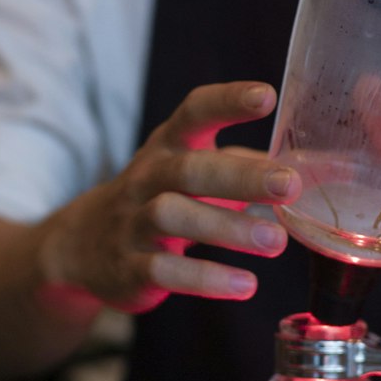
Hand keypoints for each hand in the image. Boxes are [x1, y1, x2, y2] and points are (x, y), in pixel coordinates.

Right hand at [42, 81, 300, 313]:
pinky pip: (165, 271)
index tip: (267, 96)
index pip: (195, 112)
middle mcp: (147, 177)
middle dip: (241, 175)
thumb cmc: (158, 197)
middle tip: (290, 184)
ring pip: (173, 216)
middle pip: (189, 169)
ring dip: (228, 227)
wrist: (83, 245)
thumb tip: (297, 167)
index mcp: (168, 146)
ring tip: (275, 241)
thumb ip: (239, 166)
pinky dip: (207, 279)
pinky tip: (245, 284)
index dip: (228, 102)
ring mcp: (133, 222)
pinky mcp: (129, 267)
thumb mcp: (190, 171)